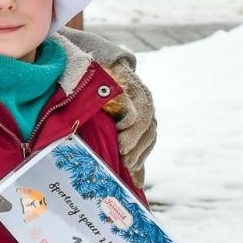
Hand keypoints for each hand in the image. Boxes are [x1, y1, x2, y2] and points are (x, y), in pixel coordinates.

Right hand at [102, 61, 155, 190]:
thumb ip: (118, 142)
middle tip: (126, 165)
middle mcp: (143, 104)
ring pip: (144, 122)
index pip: (149, 139)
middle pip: (149, 132)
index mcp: (141, 113)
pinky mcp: (127, 85)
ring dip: (134, 139)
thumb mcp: (106, 120)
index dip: (143, 156)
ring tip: (122, 151)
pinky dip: (129, 121)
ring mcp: (137, 94)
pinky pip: (135, 107)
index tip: (133, 174)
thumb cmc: (96, 93)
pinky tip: (119, 129)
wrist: (92, 60)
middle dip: (139, 151)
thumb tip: (133, 182)